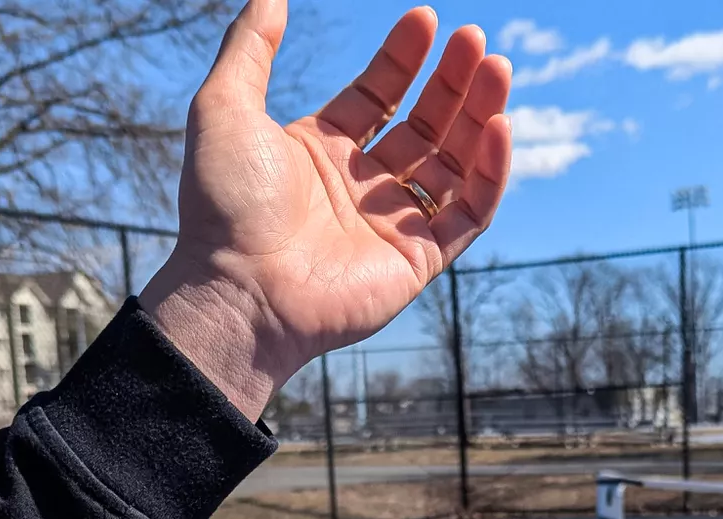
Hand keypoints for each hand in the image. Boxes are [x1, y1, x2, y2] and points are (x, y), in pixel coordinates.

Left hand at [141, 0, 512, 418]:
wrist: (239, 289)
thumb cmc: (224, 205)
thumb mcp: (224, 106)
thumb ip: (250, 47)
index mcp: (321, 151)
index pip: (377, 96)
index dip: (403, 58)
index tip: (428, 18)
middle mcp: (361, 186)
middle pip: (424, 124)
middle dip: (452, 82)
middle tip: (475, 39)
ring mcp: (393, 223)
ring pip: (454, 163)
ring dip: (479, 116)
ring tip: (497, 68)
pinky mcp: (419, 259)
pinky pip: (469, 213)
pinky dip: (490, 173)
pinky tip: (498, 127)